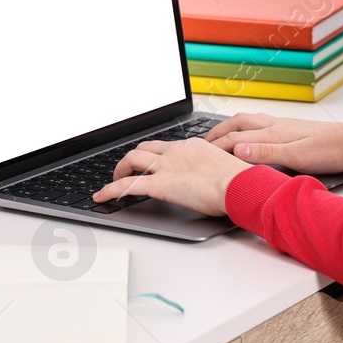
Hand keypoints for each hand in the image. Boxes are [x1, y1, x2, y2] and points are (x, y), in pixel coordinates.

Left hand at [92, 138, 252, 216]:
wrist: (240, 185)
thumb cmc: (240, 181)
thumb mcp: (226, 168)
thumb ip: (214, 170)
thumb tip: (216, 179)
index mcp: (192, 146)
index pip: (165, 146)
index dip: (154, 155)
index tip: (152, 162)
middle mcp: (176, 151)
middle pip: (143, 147)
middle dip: (131, 158)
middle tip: (127, 170)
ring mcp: (166, 166)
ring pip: (131, 159)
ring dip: (118, 170)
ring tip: (113, 182)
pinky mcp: (159, 184)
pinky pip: (127, 184)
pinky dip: (110, 190)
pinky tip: (102, 197)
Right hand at [202, 113, 342, 174]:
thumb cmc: (333, 150)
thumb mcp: (297, 157)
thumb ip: (265, 153)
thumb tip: (235, 149)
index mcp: (273, 133)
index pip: (235, 138)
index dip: (214, 146)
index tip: (197, 154)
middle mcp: (276, 125)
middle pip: (237, 124)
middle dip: (216, 132)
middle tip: (200, 143)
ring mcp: (284, 125)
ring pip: (248, 121)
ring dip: (229, 127)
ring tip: (218, 135)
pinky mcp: (293, 129)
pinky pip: (260, 123)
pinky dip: (245, 127)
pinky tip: (250, 134)